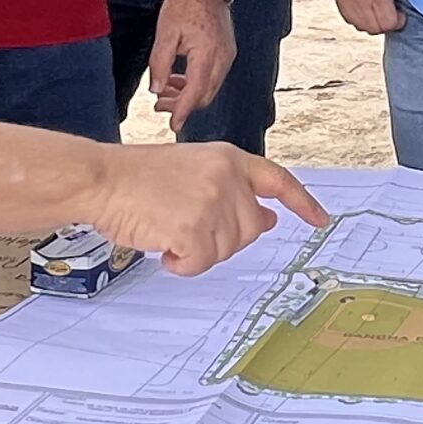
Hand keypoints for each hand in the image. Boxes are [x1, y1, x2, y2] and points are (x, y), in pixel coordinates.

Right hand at [89, 142, 330, 274]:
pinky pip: (200, 264)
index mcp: (229, 158)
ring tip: (168, 228)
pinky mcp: (195, 228)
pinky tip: (162, 245)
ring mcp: (213, 202)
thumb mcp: (194, 172)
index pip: (277, 180)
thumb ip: (232, 192)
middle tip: (185, 227)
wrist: (102, 178)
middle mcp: (228, 178)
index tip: (320, 219)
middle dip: (222, 239)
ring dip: (197, 251)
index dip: (302, 202)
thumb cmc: (138, 178)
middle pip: (249, 231)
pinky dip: (182, 264)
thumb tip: (268, 220)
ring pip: (225, 251)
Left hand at [149, 0, 235, 130]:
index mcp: (207, 54)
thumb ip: (159, 65)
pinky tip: (177, 78)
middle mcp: (223, 57)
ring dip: (188, 93)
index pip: (195, 93)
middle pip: (205, 95)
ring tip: (164, 91)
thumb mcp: (164, 34)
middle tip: (159, 106)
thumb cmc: (183, 4)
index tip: (173, 126)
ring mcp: (227, 54)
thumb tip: (156, 91)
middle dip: (183, 105)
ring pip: (209, 87)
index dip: (183, 112)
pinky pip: (213, 75)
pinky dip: (196, 82)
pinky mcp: (227, 50)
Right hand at [333, 0, 405, 34]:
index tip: (401, 15)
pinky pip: (349, 19)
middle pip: (374, 29)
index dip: (398, 22)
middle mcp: (360, 0)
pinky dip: (358, 18)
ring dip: (371, 23)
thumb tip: (405, 5)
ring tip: (378, 10)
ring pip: (360, 26)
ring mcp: (347, 0)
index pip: (388, 24)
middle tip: (391, 13)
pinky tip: (366, 8)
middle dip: (386, 24)